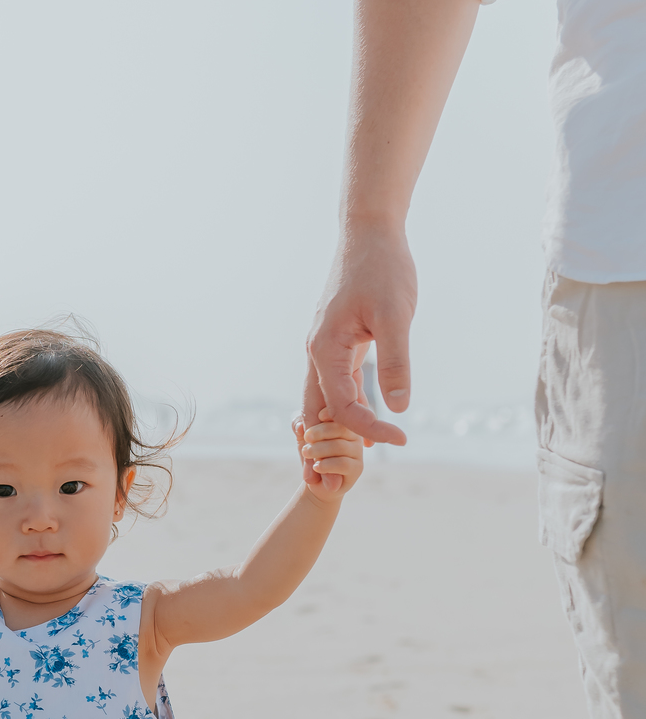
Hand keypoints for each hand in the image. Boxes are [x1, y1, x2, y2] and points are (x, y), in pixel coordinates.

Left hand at [296, 410, 364, 502]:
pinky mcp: (357, 468)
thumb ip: (299, 424)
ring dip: (319, 450)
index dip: (332, 412)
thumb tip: (300, 426)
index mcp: (345, 423)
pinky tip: (316, 466)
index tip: (318, 416)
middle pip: (341, 428)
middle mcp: (355, 435)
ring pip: (340, 447)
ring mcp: (358, 452)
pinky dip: (326, 464)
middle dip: (320, 432)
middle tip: (306, 439)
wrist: (315, 481)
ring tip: (306, 453)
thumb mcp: (302, 436)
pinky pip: (343, 464)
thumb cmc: (311, 454)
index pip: (343, 413)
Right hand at [301, 221, 413, 482]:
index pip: (344, 408)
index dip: (371, 431)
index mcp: (325, 351)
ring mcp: (324, 350)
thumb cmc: (383, 269)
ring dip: (333, 432)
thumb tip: (397, 409)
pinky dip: (343, 409)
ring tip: (345, 464)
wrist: (370, 232)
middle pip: (317, 415)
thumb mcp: (396, 315)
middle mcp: (317, 354)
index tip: (401, 440)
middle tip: (338, 486)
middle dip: (326, 450)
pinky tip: (359, 425)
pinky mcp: (337, 343)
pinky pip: (334, 386)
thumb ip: (396, 362)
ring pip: (322, 402)